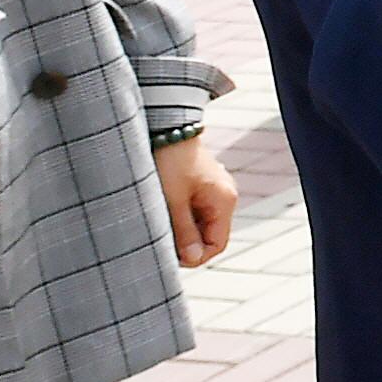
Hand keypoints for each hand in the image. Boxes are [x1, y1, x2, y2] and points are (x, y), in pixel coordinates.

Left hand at [152, 131, 236, 267]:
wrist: (164, 123)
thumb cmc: (169, 160)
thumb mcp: (172, 200)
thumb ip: (184, 231)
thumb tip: (193, 258)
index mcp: (223, 201)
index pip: (216, 244)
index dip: (194, 256)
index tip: (168, 255)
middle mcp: (223, 195)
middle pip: (207, 234)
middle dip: (184, 241)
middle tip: (158, 237)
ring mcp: (213, 188)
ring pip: (198, 222)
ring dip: (179, 226)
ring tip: (158, 218)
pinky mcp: (200, 182)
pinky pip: (192, 208)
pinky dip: (178, 213)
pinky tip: (161, 206)